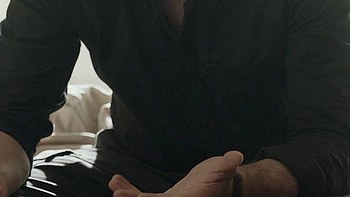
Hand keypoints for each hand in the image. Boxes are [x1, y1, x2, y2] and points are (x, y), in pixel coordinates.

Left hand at [109, 150, 243, 196]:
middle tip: (118, 192)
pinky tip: (117, 181)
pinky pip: (145, 196)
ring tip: (115, 184)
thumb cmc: (223, 175)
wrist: (222, 182)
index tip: (136, 196)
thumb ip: (227, 164)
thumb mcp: (225, 169)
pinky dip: (131, 189)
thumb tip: (234, 157)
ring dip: (130, 194)